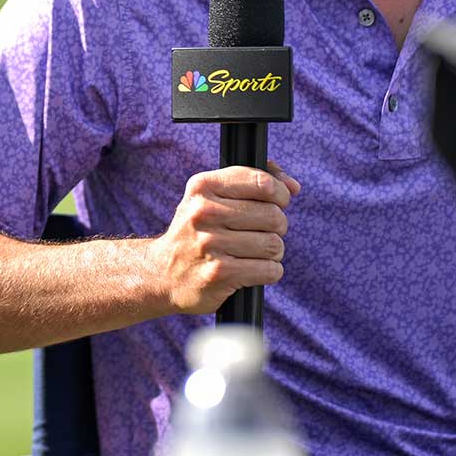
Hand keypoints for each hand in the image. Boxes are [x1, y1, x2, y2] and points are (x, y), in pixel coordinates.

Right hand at [150, 163, 298, 314]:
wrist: (162, 274)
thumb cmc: (197, 231)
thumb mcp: (211, 197)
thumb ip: (253, 181)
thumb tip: (293, 186)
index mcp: (202, 187)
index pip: (262, 182)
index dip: (280, 193)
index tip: (278, 202)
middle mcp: (203, 212)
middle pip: (273, 215)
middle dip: (276, 226)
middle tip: (261, 232)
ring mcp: (210, 244)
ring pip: (273, 244)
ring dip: (273, 252)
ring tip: (255, 253)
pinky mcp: (219, 273)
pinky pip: (269, 270)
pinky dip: (269, 271)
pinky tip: (252, 270)